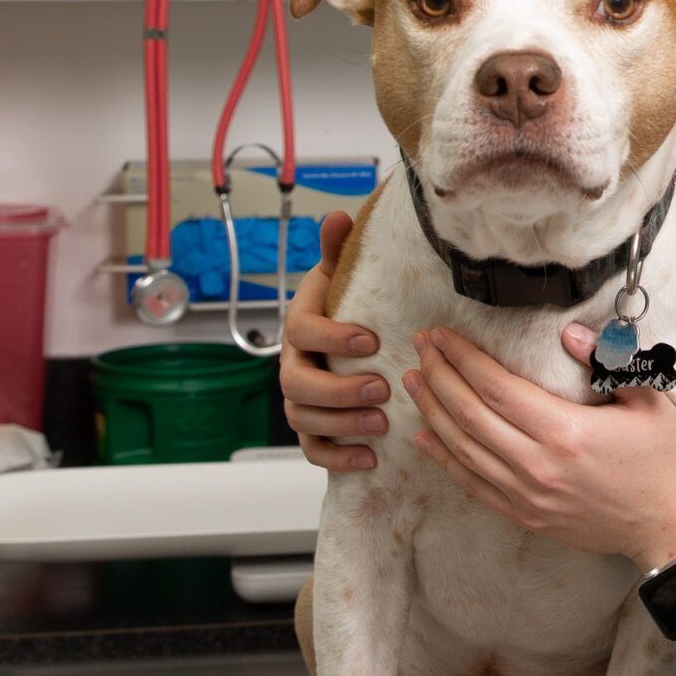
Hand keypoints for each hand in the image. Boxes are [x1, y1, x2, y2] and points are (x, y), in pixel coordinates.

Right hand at [278, 209, 388, 473]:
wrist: (342, 336)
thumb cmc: (346, 303)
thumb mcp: (342, 274)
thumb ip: (339, 250)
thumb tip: (338, 215)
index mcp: (300, 324)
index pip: (301, 331)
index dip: (332, 337)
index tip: (370, 340)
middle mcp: (293, 363)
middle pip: (297, 384)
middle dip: (338, 391)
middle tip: (381, 389)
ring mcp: (300, 398)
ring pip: (304, 419)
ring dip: (342, 424)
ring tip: (382, 424)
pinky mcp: (312, 427)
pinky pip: (312, 449)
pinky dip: (337, 457)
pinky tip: (370, 459)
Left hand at [402, 323, 675, 568]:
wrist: (672, 527)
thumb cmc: (667, 462)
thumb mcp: (650, 399)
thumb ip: (608, 362)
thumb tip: (569, 333)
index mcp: (566, 432)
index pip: (496, 388)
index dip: (462, 358)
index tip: (441, 335)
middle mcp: (538, 465)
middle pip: (469, 415)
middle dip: (438, 376)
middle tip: (419, 346)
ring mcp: (528, 495)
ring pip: (463, 449)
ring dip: (432, 412)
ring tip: (414, 381)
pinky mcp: (526, 516)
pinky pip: (473, 484)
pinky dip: (444, 459)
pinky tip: (425, 436)